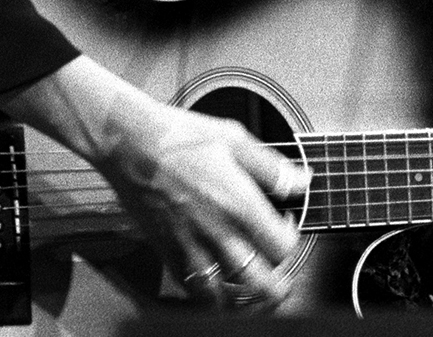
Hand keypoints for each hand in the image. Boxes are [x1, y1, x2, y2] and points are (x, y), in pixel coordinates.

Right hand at [0, 56, 310, 307]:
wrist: (130, 143)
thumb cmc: (180, 136)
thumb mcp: (234, 138)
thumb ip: (272, 167)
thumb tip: (302, 182)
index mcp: (240, 205)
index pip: (283, 247)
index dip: (291, 240)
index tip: (284, 225)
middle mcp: (218, 233)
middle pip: (261, 285)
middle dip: (277, 285)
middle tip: (278, 272)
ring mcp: (191, 246)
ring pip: (225, 296)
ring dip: (242, 295)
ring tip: (248, 282)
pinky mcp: (167, 250)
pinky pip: (191, 288)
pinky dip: (206, 292)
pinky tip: (214, 277)